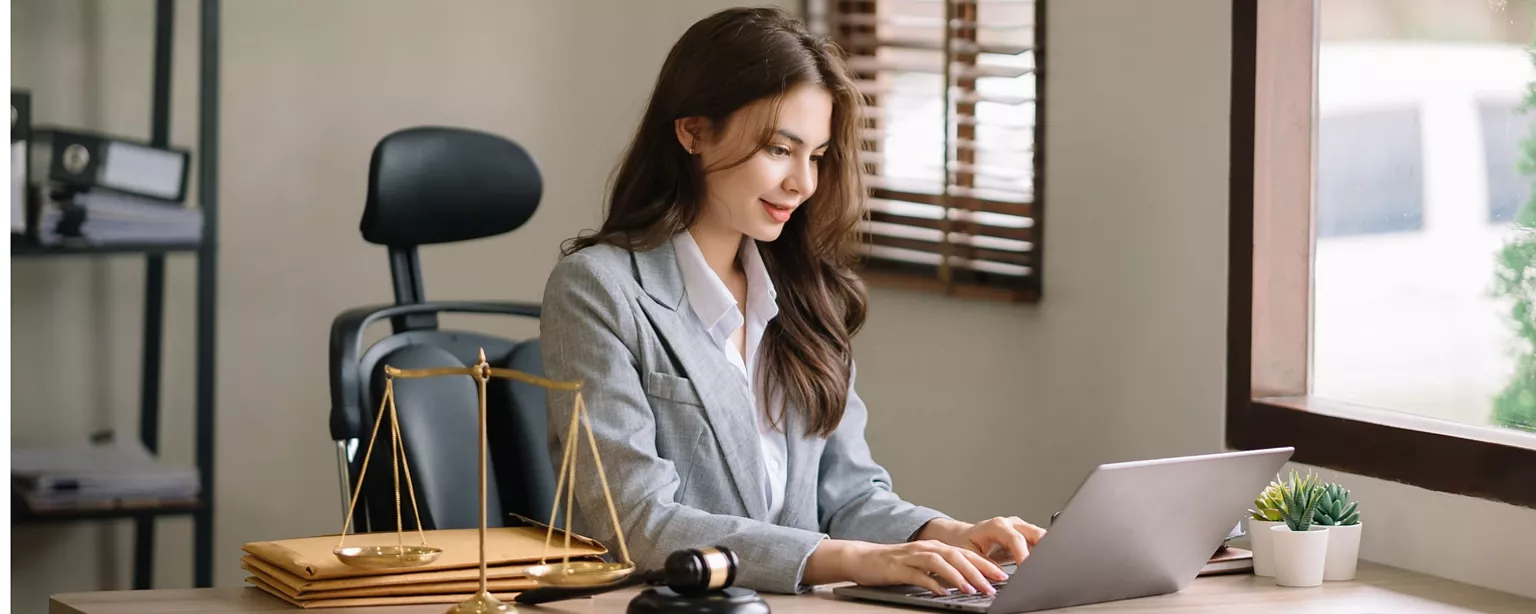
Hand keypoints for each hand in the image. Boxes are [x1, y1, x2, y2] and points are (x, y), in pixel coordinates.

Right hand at [803, 539, 1007, 595]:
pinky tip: (942, 592)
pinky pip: (919, 575)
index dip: (986, 564)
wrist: (863, 558)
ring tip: (972, 589)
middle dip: (978, 570)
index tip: (1003, 576)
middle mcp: (927, 549)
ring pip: (942, 563)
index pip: (967, 554)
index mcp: (936, 548)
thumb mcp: (924, 566)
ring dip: (959, 576)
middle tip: (994, 585)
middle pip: (958, 556)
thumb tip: (971, 583)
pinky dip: (933, 583)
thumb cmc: (895, 565)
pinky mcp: (899, 568)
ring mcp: (912, 557)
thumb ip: (945, 572)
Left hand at [918, 516, 1046, 564]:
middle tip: (1045, 566)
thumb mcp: (969, 555)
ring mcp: (1019, 528)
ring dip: (1045, 551)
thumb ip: (985, 564)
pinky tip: (1042, 564)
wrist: (960, 536)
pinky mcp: (1024, 536)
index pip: (1016, 539)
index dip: (1024, 554)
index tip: (1028, 569)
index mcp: (996, 526)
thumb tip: (1000, 576)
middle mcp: (1010, 523)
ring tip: (1045, 567)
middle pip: (1035, 533)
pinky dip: (1042, 553)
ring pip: (1041, 536)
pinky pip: (1038, 542)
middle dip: (1044, 548)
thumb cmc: (962, 543)